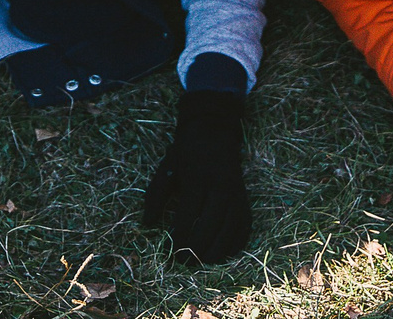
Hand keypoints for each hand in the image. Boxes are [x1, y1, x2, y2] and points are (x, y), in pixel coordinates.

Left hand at [143, 90, 250, 263]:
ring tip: (201, 262)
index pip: (188, 216)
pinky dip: (235, 244)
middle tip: (183, 262)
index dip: (179, 239)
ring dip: (216, 251)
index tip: (170, 253)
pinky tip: (222, 253)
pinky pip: (244, 227)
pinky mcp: (245, 198)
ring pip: (230, 230)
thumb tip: (147, 224)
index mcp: (198, 178)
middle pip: (210, 226)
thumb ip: (155, 196)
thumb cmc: (186, 152)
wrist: (214, 130)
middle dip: (196, 249)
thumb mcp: (166, 169)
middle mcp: (220, 186)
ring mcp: (236, 193)